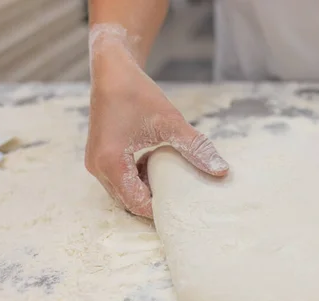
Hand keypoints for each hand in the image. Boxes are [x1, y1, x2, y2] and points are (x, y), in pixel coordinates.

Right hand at [85, 47, 227, 217]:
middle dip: (153, 205)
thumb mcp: (171, 122)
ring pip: (123, 193)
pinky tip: (158, 171)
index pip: (137, 203)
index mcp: (111, 163)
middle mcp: (98, 168)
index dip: (160, 212)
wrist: (112, 70)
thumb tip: (222, 171)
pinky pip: (119, 180)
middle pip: (128, 202)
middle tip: (182, 205)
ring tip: (173, 188)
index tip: (185, 213)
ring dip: (145, 192)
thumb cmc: (138, 93)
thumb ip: (196, 148)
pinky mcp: (100, 158)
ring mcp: (96, 164)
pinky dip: (137, 181)